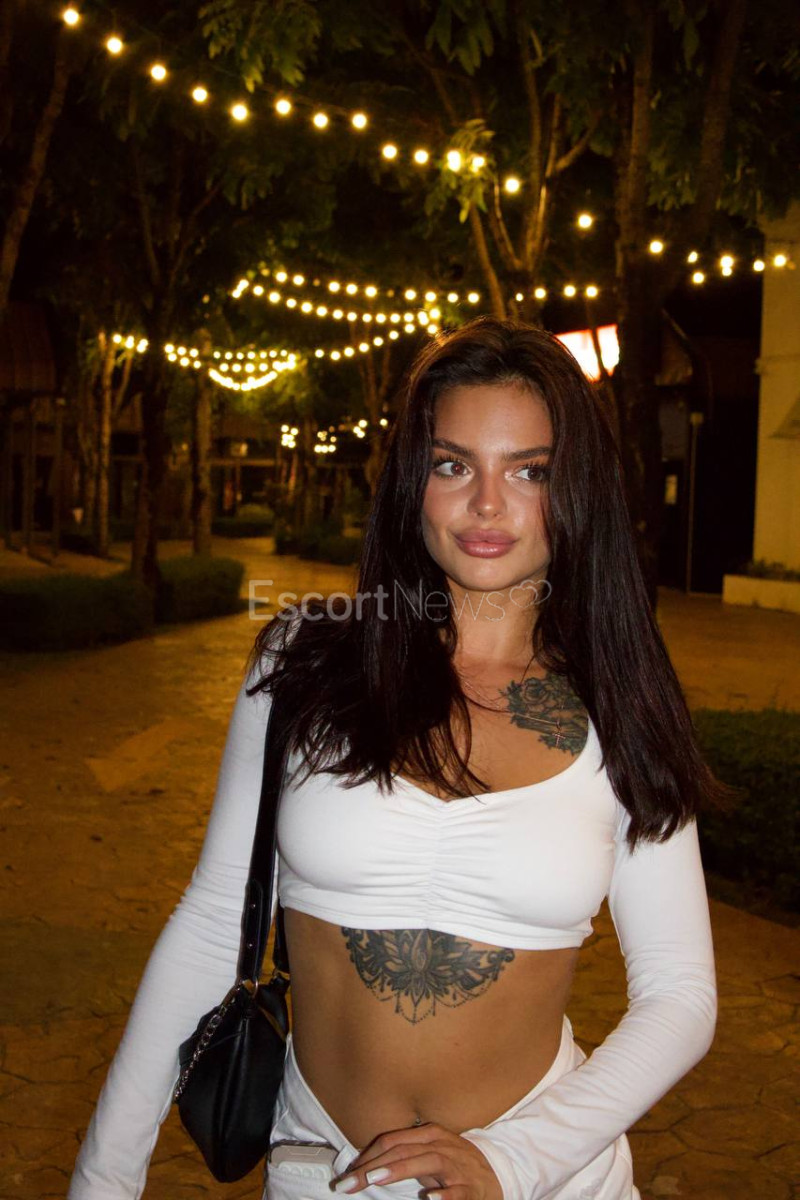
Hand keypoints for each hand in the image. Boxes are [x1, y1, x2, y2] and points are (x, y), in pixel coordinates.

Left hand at [332, 1122, 502, 1199]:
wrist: (496, 1175)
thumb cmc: (455, 1165)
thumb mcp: (430, 1153)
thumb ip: (404, 1154)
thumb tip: (367, 1164)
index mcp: (429, 1134)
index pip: (393, 1141)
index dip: (368, 1155)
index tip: (347, 1173)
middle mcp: (442, 1145)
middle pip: (404, 1150)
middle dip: (374, 1166)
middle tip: (350, 1182)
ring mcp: (458, 1165)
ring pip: (429, 1161)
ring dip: (401, 1169)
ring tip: (376, 1179)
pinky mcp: (472, 1188)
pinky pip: (458, 1190)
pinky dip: (444, 1194)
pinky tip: (430, 1199)